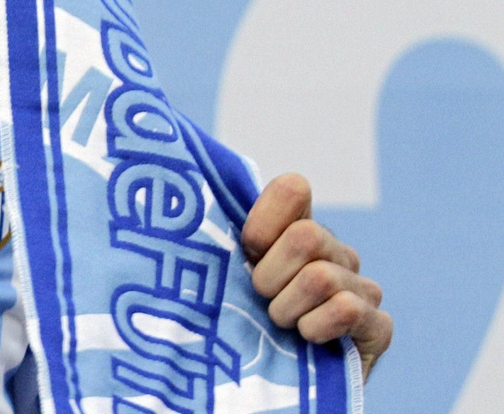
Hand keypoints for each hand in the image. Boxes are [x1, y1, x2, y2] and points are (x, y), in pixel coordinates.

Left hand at [242, 172, 392, 380]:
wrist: (270, 390)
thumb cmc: (239, 325)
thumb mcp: (226, 275)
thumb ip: (225, 240)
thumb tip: (199, 207)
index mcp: (297, 229)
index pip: (293, 189)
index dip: (264, 220)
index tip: (248, 250)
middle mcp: (335, 252)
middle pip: (305, 236)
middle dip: (270, 275)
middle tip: (262, 299)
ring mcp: (362, 287)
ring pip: (321, 276)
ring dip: (287, 309)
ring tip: (281, 325)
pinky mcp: (379, 325)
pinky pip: (347, 309)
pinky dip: (315, 327)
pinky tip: (308, 339)